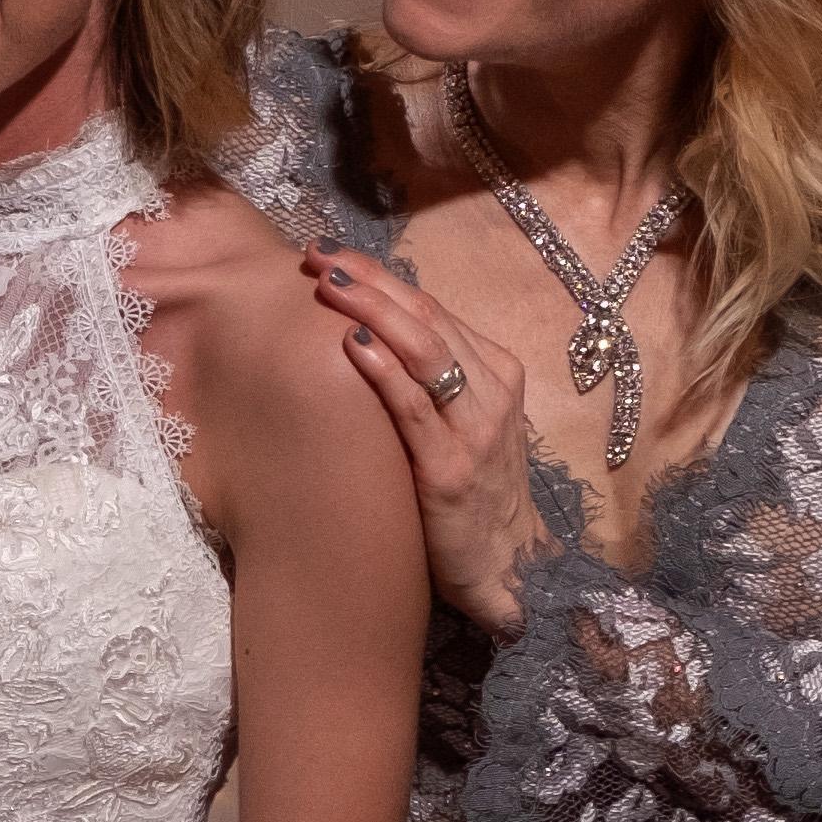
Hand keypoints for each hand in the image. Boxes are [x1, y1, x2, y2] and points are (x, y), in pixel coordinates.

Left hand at [309, 245, 541, 633]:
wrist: (502, 566)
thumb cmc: (471, 491)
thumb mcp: (461, 423)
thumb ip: (430, 381)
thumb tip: (371, 332)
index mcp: (495, 372)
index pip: (433, 309)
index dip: (382, 277)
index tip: (333, 255)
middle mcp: (492, 393)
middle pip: (427, 317)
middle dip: (370, 280)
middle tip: (318, 255)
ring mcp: (476, 430)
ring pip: (425, 349)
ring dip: (373, 310)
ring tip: (328, 284)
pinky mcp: (452, 470)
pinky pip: (416, 408)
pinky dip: (384, 371)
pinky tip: (351, 346)